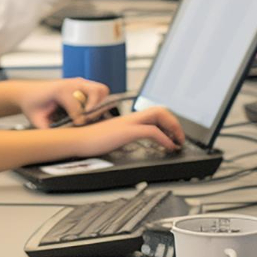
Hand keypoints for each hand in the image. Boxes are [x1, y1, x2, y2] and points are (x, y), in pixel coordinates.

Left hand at [14, 78, 110, 127]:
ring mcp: (78, 82)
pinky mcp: (81, 84)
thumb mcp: (37, 120)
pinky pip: (98, 91)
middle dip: (94, 108)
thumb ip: (47, 130)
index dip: (80, 119)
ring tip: (90, 114)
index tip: (78, 124)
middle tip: (87, 118)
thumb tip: (62, 140)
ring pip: (101, 90)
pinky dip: (98, 101)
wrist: (27, 92)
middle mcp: (71, 83)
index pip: (78, 106)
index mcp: (60, 90)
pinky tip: (88, 110)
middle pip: (96, 92)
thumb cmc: (32, 106)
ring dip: (99, 103)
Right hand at [68, 106, 184, 157]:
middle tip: (180, 137)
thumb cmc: (89, 141)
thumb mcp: (111, 137)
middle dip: (174, 123)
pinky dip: (164, 139)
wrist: (77, 140)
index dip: (166, 121)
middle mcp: (130, 117)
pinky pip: (152, 131)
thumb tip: (129, 142)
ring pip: (159, 115)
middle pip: (159, 109)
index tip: (172, 134)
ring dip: (173, 128)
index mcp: (127, 119)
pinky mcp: (127, 131)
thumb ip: (122, 135)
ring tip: (178, 142)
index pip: (152, 112)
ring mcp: (129, 123)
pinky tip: (168, 147)